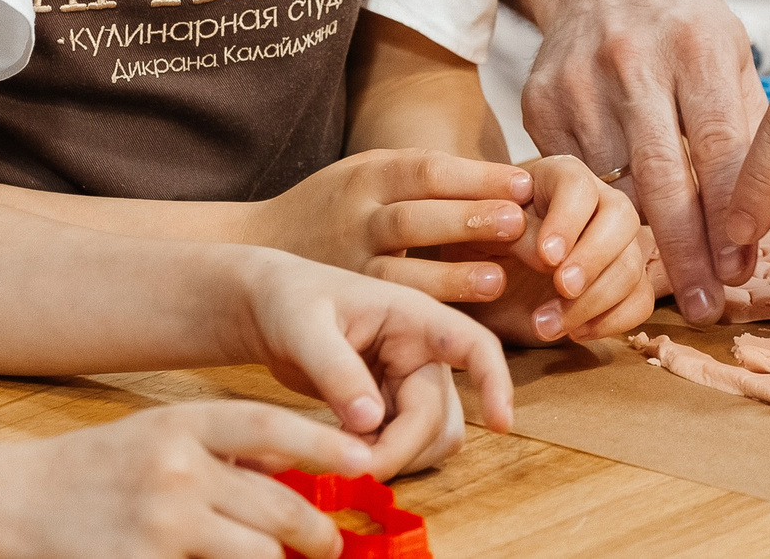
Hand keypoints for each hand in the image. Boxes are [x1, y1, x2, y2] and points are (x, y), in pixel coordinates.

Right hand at [0, 400, 369, 558]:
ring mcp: (161, 526)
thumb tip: (297, 471)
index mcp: (181, 425)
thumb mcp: (160, 435)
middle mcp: (176, 471)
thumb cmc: (96, 470)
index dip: (326, 444)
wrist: (13, 503)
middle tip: (330, 545)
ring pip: (259, 555)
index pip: (270, 427)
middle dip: (317, 534)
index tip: (366, 462)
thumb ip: (222, 450)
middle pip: (277, 508)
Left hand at [213, 247, 512, 478]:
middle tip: (351, 469)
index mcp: (412, 316)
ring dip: (399, 459)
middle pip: (438, 415)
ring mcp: (408, 381)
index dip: (496, 383)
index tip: (501, 424)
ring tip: (345, 455)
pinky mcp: (392, 406)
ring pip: (431, 437)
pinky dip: (383, 459)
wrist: (268, 309)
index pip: (475, 344)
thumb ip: (337, 371)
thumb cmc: (288, 300)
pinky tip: (344, 450)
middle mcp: (421, 350)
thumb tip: (370, 421)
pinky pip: (405, 445)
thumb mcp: (303, 329)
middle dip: (401, 449)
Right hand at [250, 148, 534, 302]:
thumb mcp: (371, 175)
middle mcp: (356, 218)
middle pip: (415, 217)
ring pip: (399, 272)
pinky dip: (426, 315)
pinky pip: (387, 311)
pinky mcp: (345, 305)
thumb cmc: (339, 207)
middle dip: (467, 220)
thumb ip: (427, 180)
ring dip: (449, 277)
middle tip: (517, 223)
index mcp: (368, 175)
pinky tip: (463, 324)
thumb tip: (515, 186)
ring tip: (496, 281)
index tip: (525, 184)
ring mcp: (348, 265)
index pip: (427, 170)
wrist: (257, 248)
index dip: (476, 177)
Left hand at [456, 155, 653, 344]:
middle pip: (621, 219)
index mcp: (559, 178)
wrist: (478, 282)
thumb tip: (548, 255)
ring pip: (631, 265)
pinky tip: (575, 332)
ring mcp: (616, 246)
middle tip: (562, 287)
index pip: (579, 186)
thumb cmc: (476, 244)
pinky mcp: (624, 285)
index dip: (567, 220)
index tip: (546, 256)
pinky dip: (612, 321)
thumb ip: (513, 233)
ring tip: (545, 324)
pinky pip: (639, 301)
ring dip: (594, 300)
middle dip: (593, 257)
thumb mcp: (479, 232)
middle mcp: (598, 204)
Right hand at [504, 0, 763, 323]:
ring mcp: (578, 80)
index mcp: (696, 45)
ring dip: (638, 239)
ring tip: (665, 283)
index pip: (719, 146)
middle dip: (685, 252)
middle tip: (706, 307)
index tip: (743, 271)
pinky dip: (596, 209)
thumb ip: (749, 124)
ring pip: (611, 185)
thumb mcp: (731, 49)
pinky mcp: (538, 98)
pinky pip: (573, 174)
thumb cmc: (682, 20)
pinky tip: (615, 232)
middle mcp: (633, 60)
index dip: (731, 216)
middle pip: (661, 177)